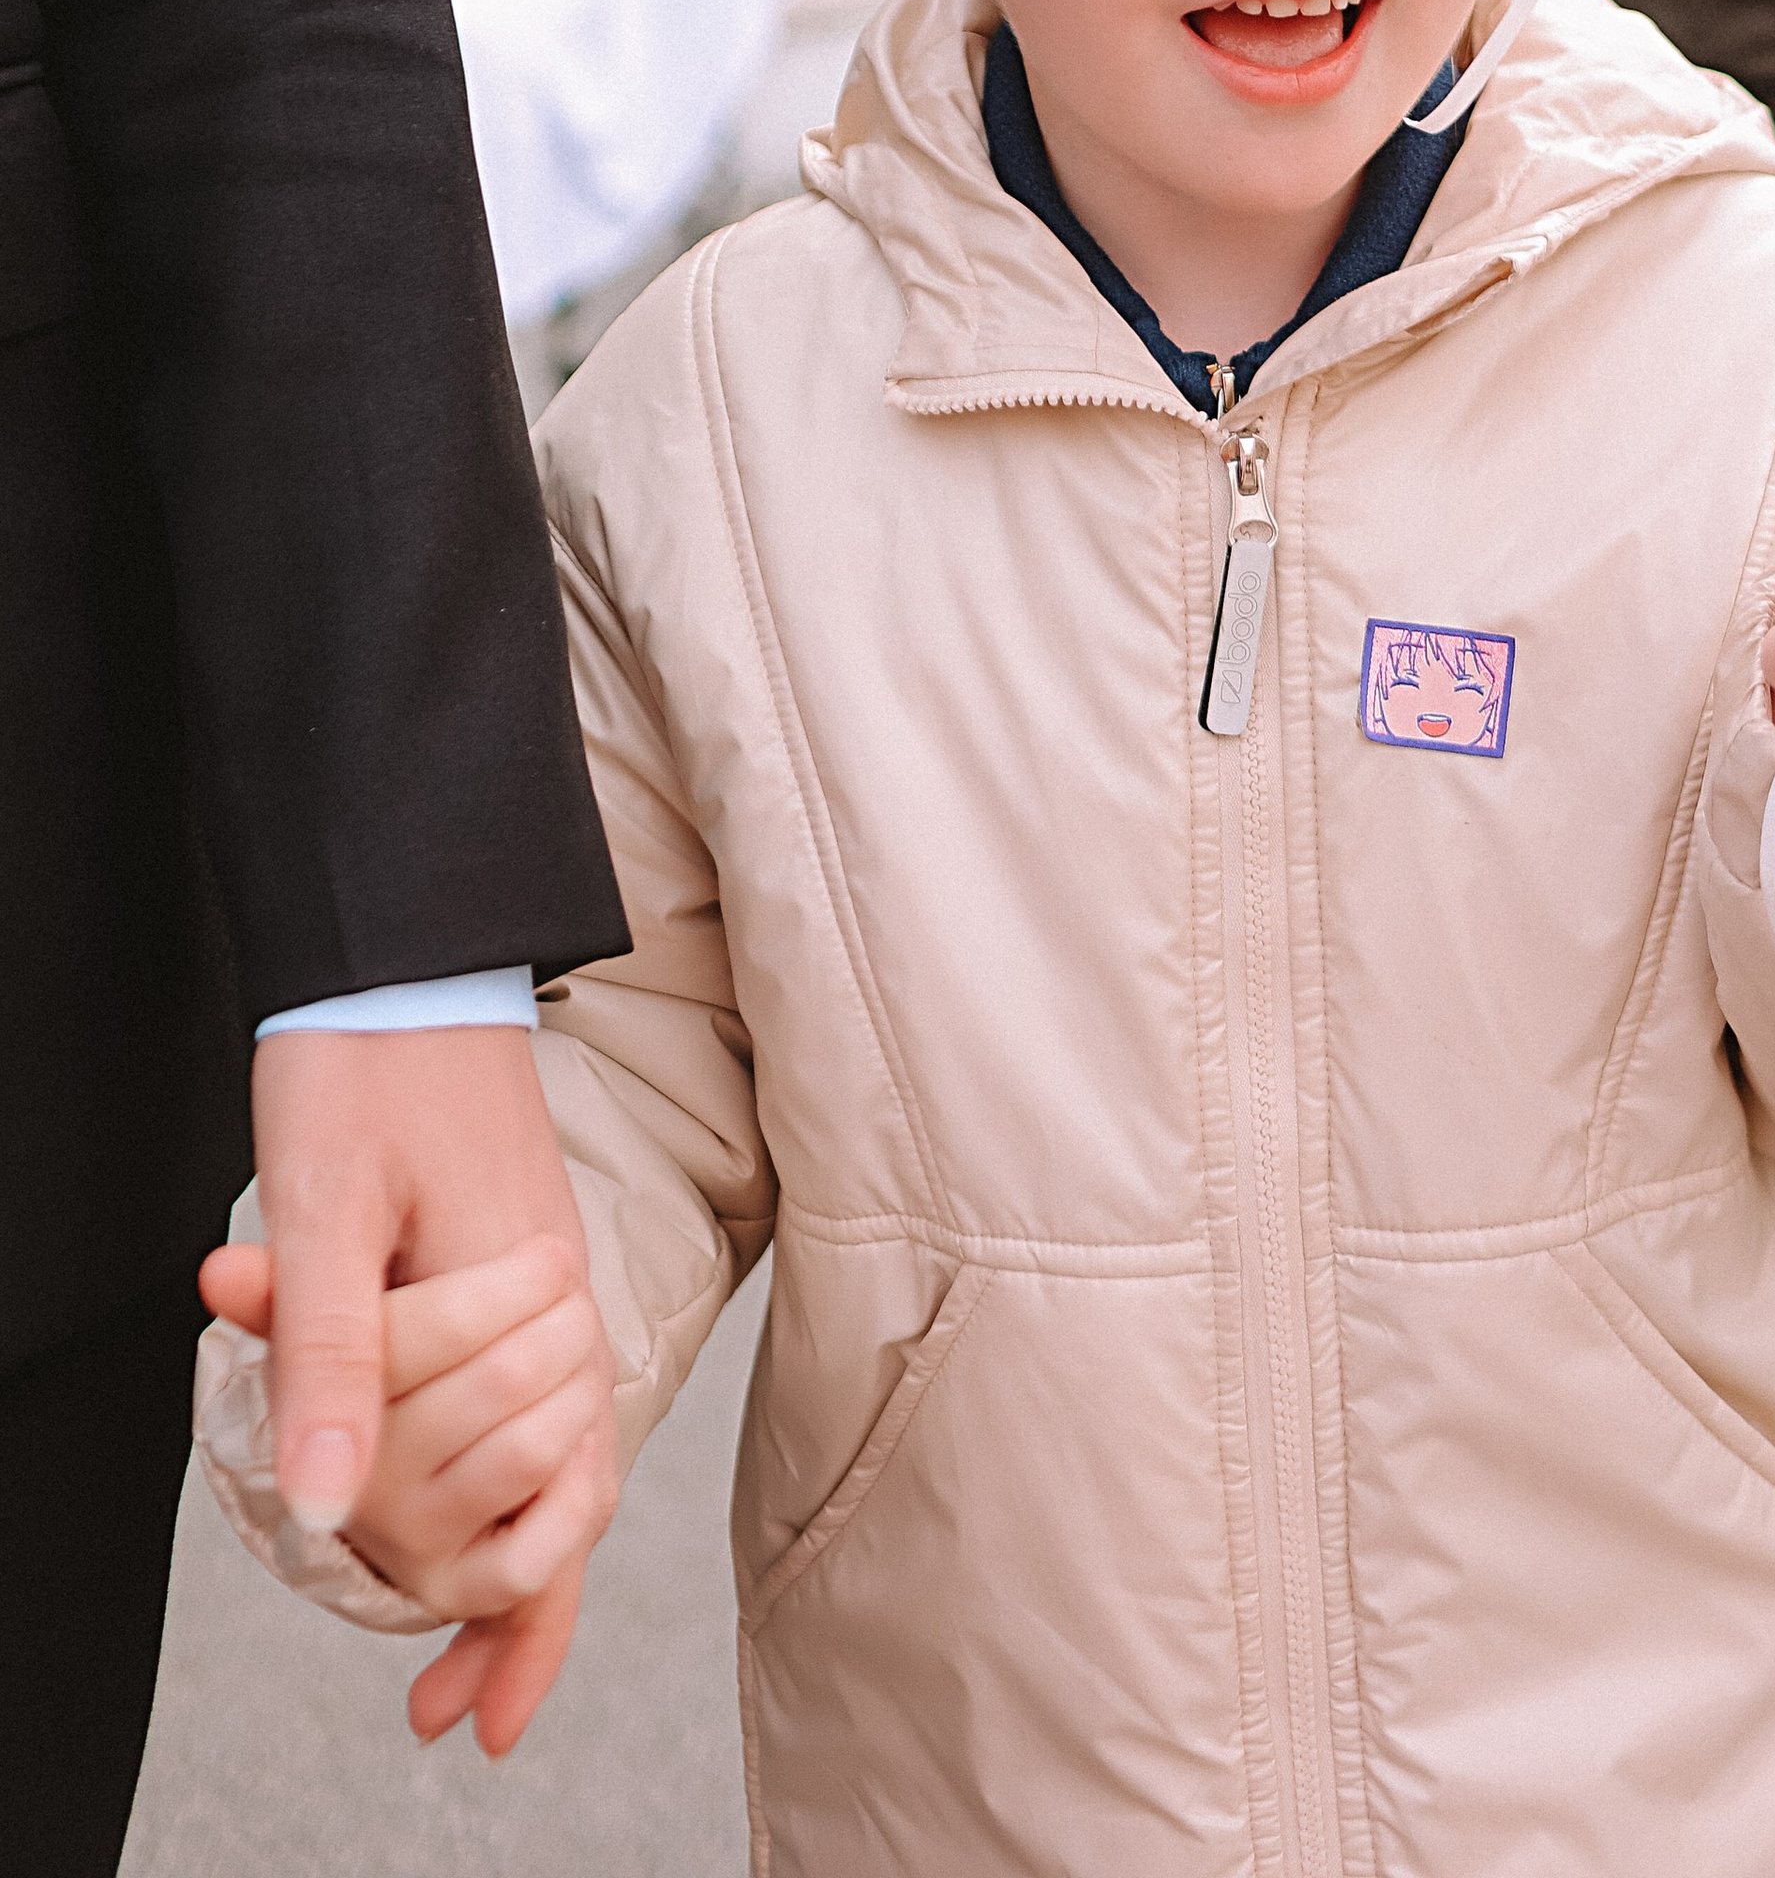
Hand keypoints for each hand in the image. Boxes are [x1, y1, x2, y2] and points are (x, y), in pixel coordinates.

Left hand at [200, 1025, 616, 1754]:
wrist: (405, 946)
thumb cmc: (364, 1062)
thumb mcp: (323, 1211)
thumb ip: (330, 1355)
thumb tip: (333, 1516)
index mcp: (528, 1293)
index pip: (552, 1495)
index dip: (509, 1618)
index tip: (469, 1717)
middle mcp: (560, 1298)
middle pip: (562, 1494)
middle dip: (505, 1613)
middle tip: (446, 1715)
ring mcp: (548, 1283)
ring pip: (560, 1459)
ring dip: (515, 1569)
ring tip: (464, 1673)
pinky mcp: (521, 1264)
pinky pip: (539, 1400)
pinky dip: (513, 1481)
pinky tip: (469, 1514)